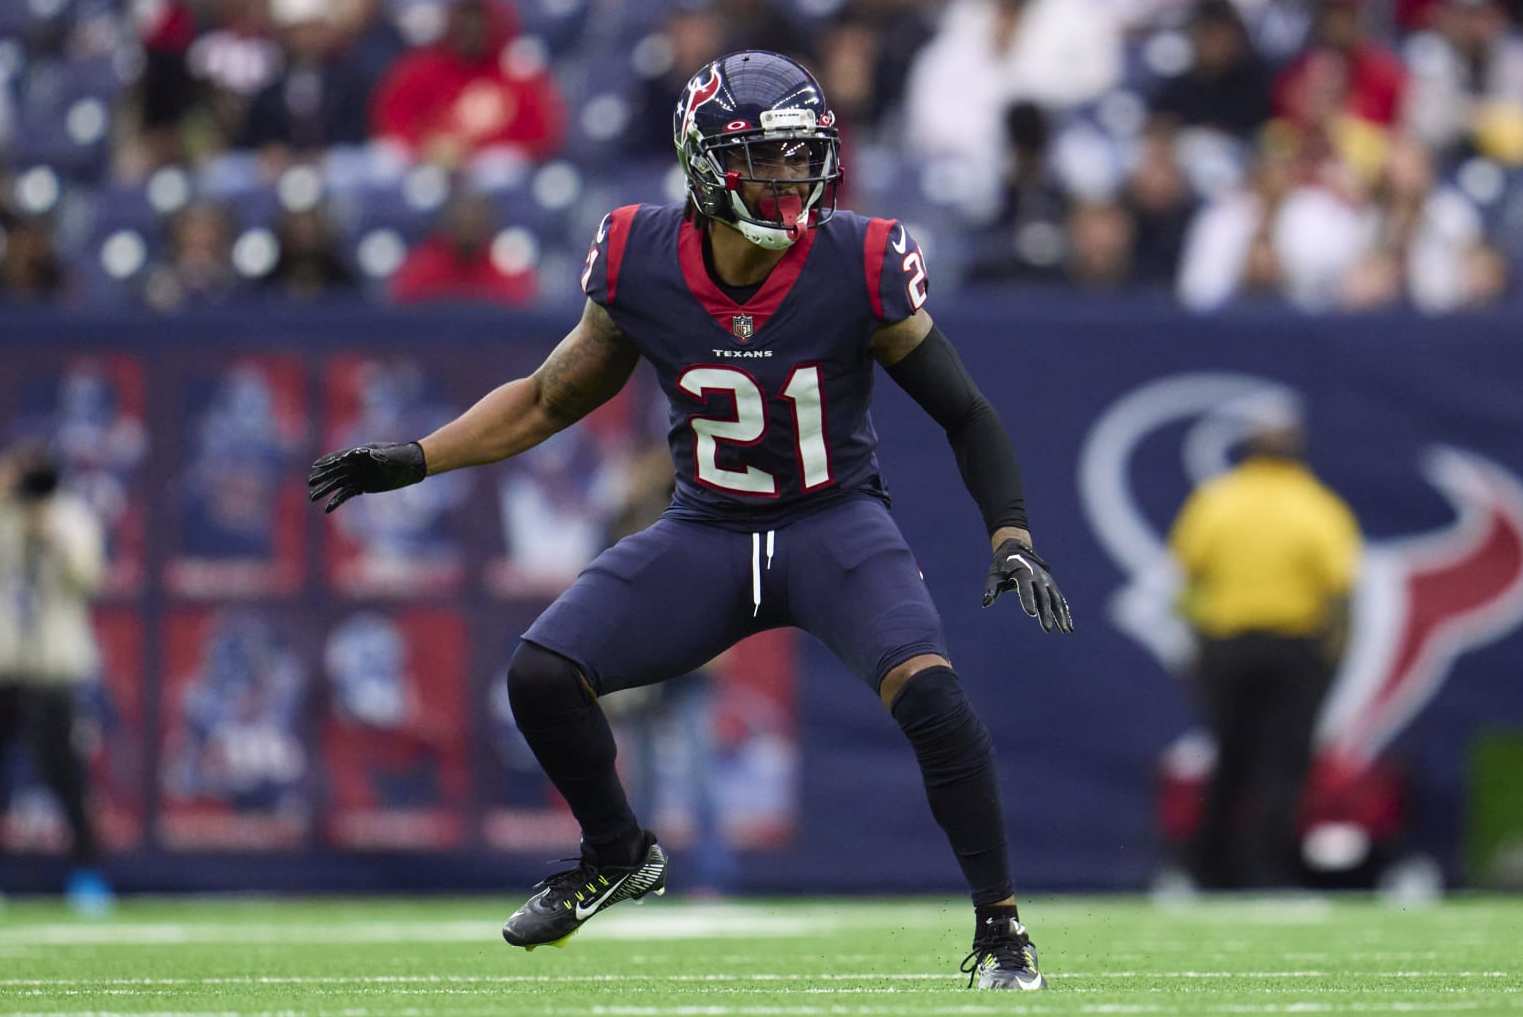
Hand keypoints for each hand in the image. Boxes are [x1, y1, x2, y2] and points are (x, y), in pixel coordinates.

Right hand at [307, 442, 426, 513]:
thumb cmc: (401, 455)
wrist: (410, 465)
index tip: (315, 466)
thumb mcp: (391, 454)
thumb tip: (361, 451)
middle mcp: (355, 464)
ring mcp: (357, 476)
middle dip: (322, 477)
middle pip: (335, 471)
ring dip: (325, 490)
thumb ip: (377, 454)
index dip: (328, 461)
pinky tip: (327, 509)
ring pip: (337, 483)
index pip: (340, 457)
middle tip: (310, 483)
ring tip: (312, 497)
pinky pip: (346, 494)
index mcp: (360, 453)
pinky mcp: (362, 487)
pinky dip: (337, 501)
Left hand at [982, 538, 1073, 632]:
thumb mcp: (994, 575)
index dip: (1028, 600)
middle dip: (1046, 613)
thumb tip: (985, 603)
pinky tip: (1067, 626)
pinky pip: (1059, 599)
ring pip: (1056, 599)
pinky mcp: (1051, 585)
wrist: (1016, 550)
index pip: (1026, 588)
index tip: (1031, 614)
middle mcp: (1038, 577)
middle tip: (1047, 629)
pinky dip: (1064, 612)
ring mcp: (1047, 581)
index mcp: (1022, 573)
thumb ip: (991, 588)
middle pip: (1043, 597)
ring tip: (1065, 631)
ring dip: (1061, 615)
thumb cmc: (1001, 567)